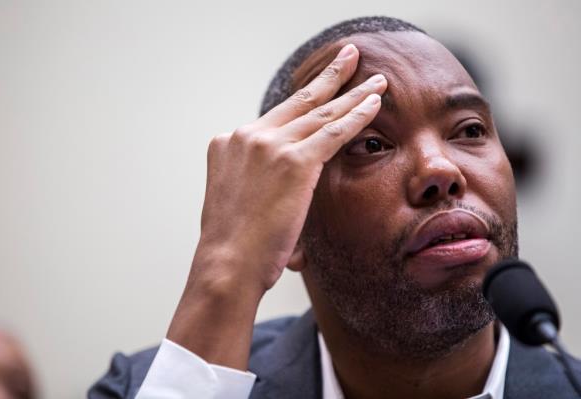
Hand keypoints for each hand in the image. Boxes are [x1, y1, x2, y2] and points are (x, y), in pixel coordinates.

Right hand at [193, 43, 386, 292]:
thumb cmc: (233, 244)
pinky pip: (333, 131)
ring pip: (320, 112)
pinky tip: (375, 103)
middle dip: (329, 77)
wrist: (226, 265)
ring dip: (353, 93)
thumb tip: (270, 184)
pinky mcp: (293, 162)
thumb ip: (252, 178)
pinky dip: (357, 115)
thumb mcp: (234, 199)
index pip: (274, 119)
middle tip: (348, 57)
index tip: (320, 90)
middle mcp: (246, 135)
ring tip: (375, 80)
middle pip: (298, 102)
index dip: (303, 104)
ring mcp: (268, 145)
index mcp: (228, 142)